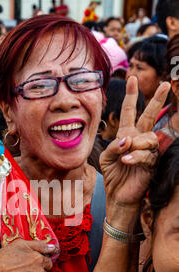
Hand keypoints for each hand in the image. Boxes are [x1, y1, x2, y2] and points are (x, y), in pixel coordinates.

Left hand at [100, 77, 169, 208]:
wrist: (118, 194)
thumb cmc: (112, 174)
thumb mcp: (106, 157)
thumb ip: (113, 145)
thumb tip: (127, 139)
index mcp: (126, 134)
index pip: (130, 112)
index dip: (131, 95)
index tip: (132, 78)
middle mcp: (139, 139)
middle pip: (149, 116)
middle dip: (156, 100)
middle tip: (165, 84)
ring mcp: (147, 151)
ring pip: (148, 137)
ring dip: (136, 144)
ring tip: (125, 155)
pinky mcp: (152, 164)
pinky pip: (147, 155)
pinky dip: (135, 157)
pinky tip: (126, 161)